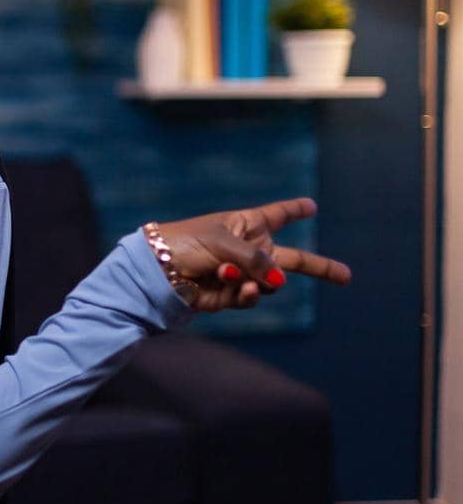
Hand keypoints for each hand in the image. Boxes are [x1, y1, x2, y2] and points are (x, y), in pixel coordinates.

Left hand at [154, 197, 351, 312]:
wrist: (156, 271)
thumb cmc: (186, 244)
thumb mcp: (223, 242)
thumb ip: (256, 260)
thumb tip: (279, 283)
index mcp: (245, 225)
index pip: (277, 216)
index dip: (293, 210)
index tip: (310, 205)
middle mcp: (248, 250)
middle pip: (292, 260)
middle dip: (320, 268)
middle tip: (346, 275)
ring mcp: (242, 274)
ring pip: (270, 285)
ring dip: (256, 281)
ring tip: (230, 274)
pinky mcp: (231, 295)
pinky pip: (252, 297)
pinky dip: (246, 294)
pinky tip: (236, 287)